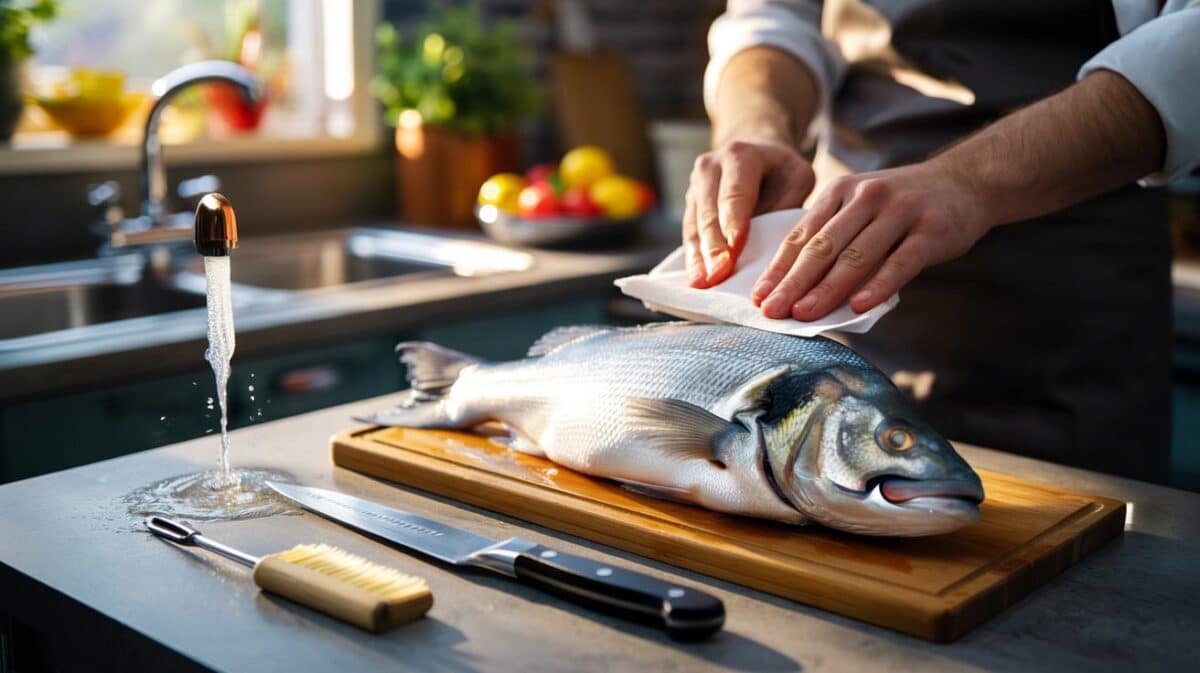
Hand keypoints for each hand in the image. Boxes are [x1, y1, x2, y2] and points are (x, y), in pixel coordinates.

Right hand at [683, 140, 815, 287]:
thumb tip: (773, 244)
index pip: (735, 196)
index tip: (734, 254)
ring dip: (698, 256)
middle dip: (713, 248)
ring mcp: (695, 184)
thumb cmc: (782, 171)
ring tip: (701, 283)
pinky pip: (688, 232)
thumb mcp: (799, 177)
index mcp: (740, 155)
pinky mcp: (689, 203)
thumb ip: (787, 205)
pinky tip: (696, 276)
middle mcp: (710, 166)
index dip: (733, 226)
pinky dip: (693, 255)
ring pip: (694, 225)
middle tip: (717, 276)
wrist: (756, 153)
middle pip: (710, 213)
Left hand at [752, 161, 990, 319]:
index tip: (758, 298)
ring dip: (827, 288)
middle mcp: (866, 197)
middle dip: (793, 282)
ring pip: (856, 255)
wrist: (966, 182)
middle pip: (823, 246)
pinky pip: (900, 262)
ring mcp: (900, 211)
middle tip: (772, 312)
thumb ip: (834, 237)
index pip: (802, 235)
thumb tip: (797, 289)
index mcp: (840, 192)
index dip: (778, 268)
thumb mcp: (861, 208)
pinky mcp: (931, 230)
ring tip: (804, 314)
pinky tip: (858, 306)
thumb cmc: (902, 207)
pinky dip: (878, 285)